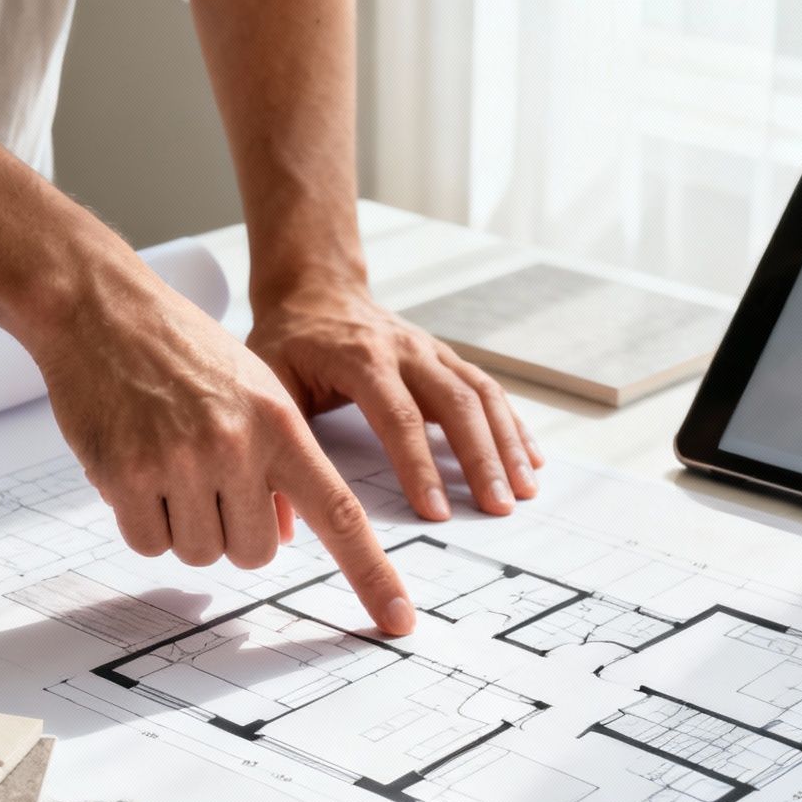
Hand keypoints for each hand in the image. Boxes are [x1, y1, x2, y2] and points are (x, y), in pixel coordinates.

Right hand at [33, 276, 416, 635]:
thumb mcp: (255, 390)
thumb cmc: (182, 348)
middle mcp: (236, 445)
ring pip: (200, 554)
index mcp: (281, 424)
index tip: (398, 621)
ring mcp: (178, 462)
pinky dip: (141, 522)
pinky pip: (148, 544)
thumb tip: (290, 529)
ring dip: (185, 527)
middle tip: (208, 480)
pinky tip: (133, 470)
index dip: (371, 573)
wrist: (101, 308)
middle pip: (256, 553)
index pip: (340, 514)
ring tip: (167, 464)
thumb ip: (280, 457)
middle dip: (233, 530)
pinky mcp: (124, 476)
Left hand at [246, 283, 542, 519]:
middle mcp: (406, 350)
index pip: (398, 416)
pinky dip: (513, 426)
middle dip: (481, 459)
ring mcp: (432, 352)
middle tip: (499, 508)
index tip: (437, 510)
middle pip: (456, 404)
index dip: (419, 465)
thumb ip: (281, 434)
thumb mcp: (270, 379)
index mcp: (361, 358)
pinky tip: (531, 460)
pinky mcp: (447, 359)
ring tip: (524, 491)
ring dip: (507, 445)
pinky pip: (489, 389)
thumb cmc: (289, 343)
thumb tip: (283, 507)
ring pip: (482, 395)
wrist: (316, 291)